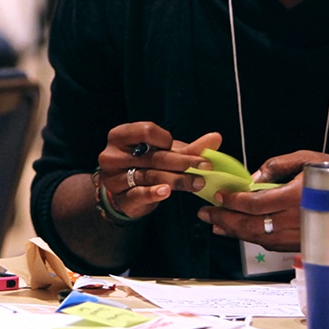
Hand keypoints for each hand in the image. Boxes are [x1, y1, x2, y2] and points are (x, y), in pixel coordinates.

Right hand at [94, 123, 219, 220]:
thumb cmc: (147, 164)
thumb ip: (189, 147)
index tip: (181, 149)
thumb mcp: (165, 152)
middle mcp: (112, 155)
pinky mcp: (120, 196)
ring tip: (198, 183)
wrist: (127, 191)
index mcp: (121, 135)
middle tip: (205, 167)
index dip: (166, 139)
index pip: (146, 131)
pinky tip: (167, 192)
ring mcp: (113, 177)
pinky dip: (154, 192)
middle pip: (153, 156)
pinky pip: (139, 193)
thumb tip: (216, 137)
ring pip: (151, 176)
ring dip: (178, 180)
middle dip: (183, 162)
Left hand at [200, 150, 328, 250]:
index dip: (232, 201)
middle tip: (206, 214)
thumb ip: (278, 166)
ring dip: (234, 232)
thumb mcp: (308, 158)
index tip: (218, 195)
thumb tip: (253, 178)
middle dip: (224, 220)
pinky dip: (252, 239)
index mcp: (296, 196)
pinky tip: (240, 233)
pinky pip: (272, 245)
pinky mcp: (303, 245)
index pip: (254, 204)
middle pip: (251, 225)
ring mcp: (299, 236)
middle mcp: (296, 220)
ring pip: (259, 238)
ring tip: (216, 224)